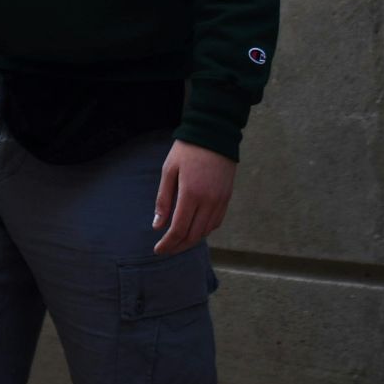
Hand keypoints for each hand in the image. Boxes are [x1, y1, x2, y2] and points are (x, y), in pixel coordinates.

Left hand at [152, 140, 236, 254]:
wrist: (214, 133)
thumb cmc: (187, 150)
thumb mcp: (168, 171)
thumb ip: (163, 200)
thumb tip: (157, 226)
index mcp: (191, 194)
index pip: (179, 229)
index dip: (168, 244)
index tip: (157, 250)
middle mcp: (208, 201)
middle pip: (193, 235)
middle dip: (178, 246)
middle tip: (165, 249)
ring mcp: (220, 200)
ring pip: (206, 231)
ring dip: (191, 240)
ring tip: (177, 242)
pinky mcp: (227, 197)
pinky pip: (216, 222)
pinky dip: (204, 230)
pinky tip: (194, 229)